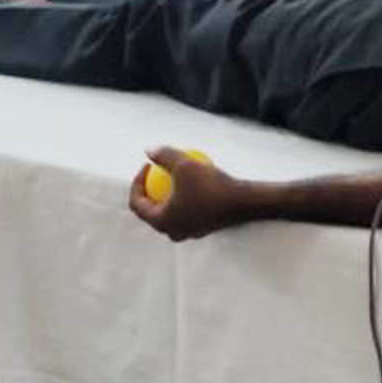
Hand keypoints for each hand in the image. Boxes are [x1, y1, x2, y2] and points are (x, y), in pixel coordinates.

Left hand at [128, 146, 251, 241]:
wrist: (244, 202)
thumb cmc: (211, 185)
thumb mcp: (185, 165)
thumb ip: (164, 156)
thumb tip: (148, 150)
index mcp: (161, 222)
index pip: (136, 203)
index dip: (137, 182)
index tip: (148, 165)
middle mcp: (172, 231)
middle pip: (152, 209)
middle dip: (150, 189)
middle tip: (157, 170)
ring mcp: (188, 232)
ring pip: (171, 211)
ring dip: (169, 193)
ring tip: (175, 174)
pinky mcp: (203, 227)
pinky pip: (187, 211)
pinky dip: (186, 197)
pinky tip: (195, 179)